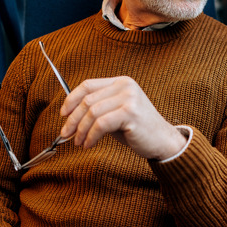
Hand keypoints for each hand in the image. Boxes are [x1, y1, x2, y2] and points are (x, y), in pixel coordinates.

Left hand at [59, 76, 186, 159]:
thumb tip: (69, 116)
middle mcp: (125, 86)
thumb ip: (98, 109)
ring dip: (81, 130)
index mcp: (121, 82)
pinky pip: (101, 124)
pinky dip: (91, 136)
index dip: (71, 99)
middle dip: (73, 119)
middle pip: (88, 100)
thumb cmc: (137, 129)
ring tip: (79, 143)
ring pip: (92, 112)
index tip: (63, 114)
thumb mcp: (115, 113)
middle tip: (66, 134)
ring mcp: (129, 98)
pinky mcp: (130, 113)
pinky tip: (89, 144)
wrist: (163, 141)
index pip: (88, 85)